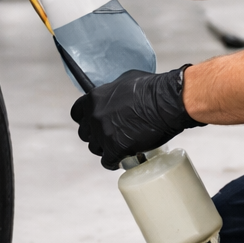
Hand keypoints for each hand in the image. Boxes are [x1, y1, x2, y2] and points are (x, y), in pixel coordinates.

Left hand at [70, 65, 200, 169]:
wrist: (166, 102)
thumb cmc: (151, 88)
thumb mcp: (125, 80)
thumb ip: (112, 91)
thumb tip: (113, 95)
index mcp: (94, 98)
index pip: (77, 113)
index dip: (86, 119)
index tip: (93, 123)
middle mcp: (94, 116)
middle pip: (85, 133)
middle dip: (96, 135)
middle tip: (111, 135)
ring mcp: (103, 133)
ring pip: (95, 148)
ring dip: (105, 149)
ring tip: (119, 147)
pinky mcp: (115, 148)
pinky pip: (108, 162)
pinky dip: (114, 162)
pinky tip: (121, 159)